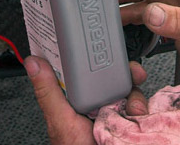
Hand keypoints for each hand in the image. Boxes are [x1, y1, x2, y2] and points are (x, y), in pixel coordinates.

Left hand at [26, 56, 147, 144]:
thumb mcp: (61, 120)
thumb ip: (48, 92)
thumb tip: (33, 64)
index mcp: (80, 98)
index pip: (92, 70)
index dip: (104, 61)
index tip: (113, 55)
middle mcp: (101, 105)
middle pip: (118, 79)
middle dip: (129, 78)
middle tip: (134, 78)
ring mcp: (117, 115)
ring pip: (134, 93)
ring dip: (137, 100)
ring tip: (132, 113)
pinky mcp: (131, 125)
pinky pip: (144, 111)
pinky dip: (146, 113)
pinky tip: (138, 120)